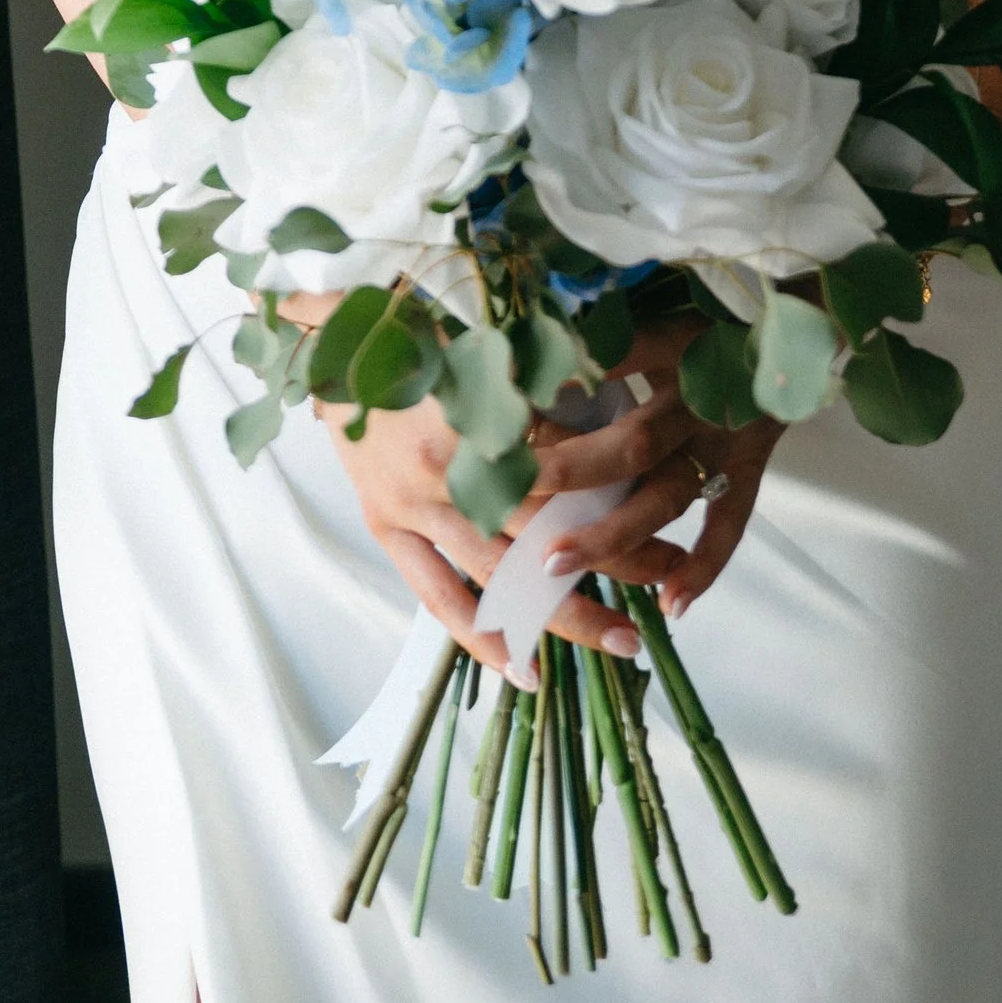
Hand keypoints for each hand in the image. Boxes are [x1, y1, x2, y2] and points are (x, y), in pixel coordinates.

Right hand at [306, 308, 777, 666]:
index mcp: (480, 404)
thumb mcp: (486, 333)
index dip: (625, 487)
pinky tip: (527, 674)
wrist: (326, 342)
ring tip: (627, 640)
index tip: (675, 501)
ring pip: (505, 576)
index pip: (572, 462)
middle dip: (617, 557)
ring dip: (568, 613)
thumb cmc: (419, 328)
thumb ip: (544, 366)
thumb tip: (616, 397)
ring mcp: (414, 504)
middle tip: (670, 577)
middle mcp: (450, 463)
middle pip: (550, 526)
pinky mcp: (385, 528)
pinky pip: (438, 597)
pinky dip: (482, 638)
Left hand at [523, 313, 782, 627]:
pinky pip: (729, 525)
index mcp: (675, 345)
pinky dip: (704, 567)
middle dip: (569, 472)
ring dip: (613, 532)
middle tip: (509, 493)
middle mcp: (699, 399)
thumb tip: (532, 335)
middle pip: (632, 443)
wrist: (803, 320)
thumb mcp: (662, 298)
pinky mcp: (749, 469)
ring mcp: (727, 441)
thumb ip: (606, 322)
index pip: (609, 364)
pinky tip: (670, 605)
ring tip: (554, 563)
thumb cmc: (714, 306)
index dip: (559, 383)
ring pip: (668, 495)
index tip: (502, 405)